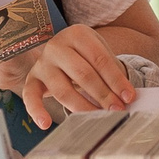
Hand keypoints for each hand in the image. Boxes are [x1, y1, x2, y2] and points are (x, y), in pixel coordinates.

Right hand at [0, 24, 137, 128]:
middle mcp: (57, 46)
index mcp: (78, 34)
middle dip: (103, 95)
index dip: (116, 80)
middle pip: (83, 74)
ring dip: (83, 106)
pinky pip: (30, 96)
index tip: (129, 97)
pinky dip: (37, 111)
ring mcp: (42, 63)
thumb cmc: (86, 54)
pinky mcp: (32, 79)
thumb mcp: (100, 53)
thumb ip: (112, 72)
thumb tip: (127, 97)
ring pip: (63, 90)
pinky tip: (46, 124)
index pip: (100, 60)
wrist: (62, 50)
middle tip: (117, 109)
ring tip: (98, 117)